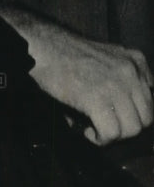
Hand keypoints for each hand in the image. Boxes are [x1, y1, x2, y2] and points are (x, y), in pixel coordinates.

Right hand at [0, 6, 152, 144]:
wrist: (43, 47)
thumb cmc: (68, 55)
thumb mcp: (107, 57)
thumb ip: (123, 77)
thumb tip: (125, 112)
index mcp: (136, 60)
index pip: (151, 101)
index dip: (132, 114)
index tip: (115, 115)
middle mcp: (132, 71)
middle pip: (146, 118)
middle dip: (125, 128)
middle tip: (104, 125)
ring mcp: (117, 85)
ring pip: (132, 129)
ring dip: (113, 136)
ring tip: (95, 129)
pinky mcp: (98, 99)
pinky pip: (111, 133)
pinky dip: (100, 139)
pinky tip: (88, 132)